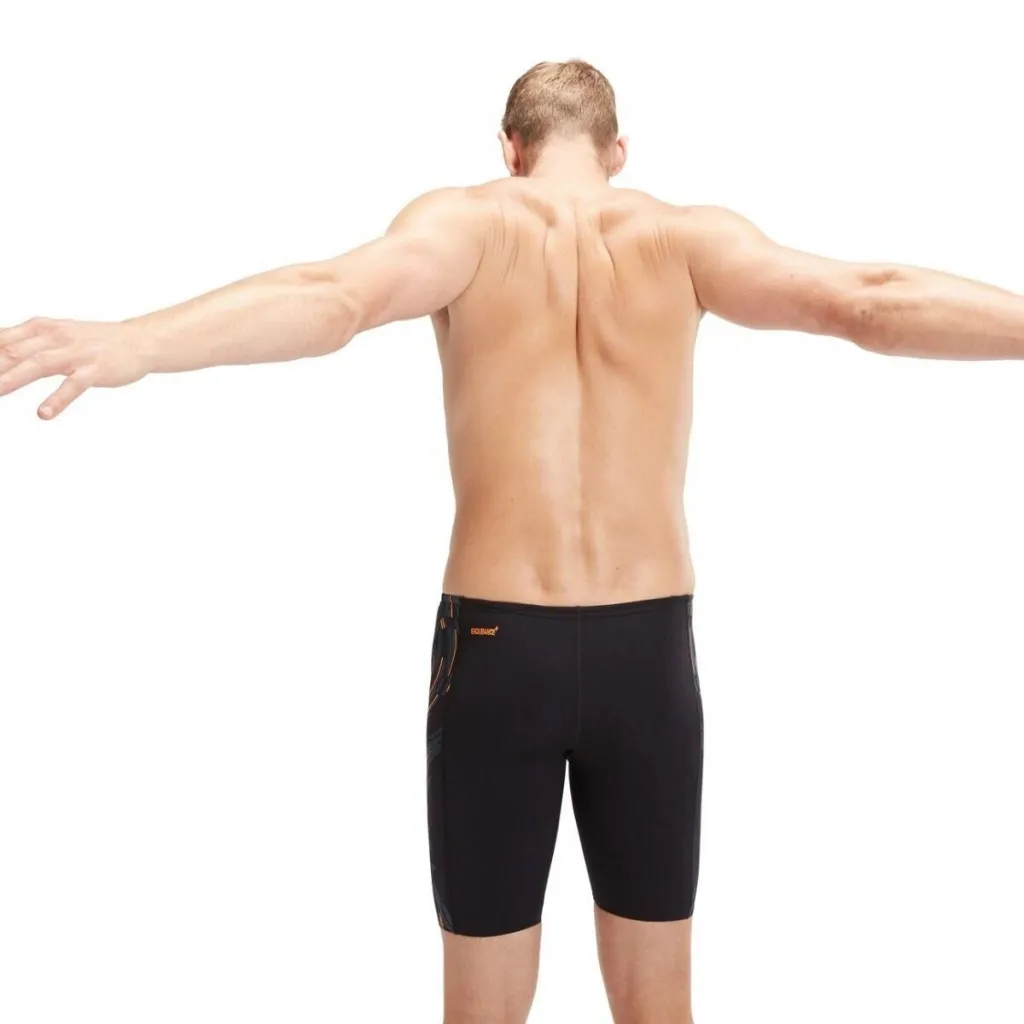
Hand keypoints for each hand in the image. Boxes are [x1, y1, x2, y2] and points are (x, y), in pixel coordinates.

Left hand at [0, 317, 146, 418]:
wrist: (138, 341)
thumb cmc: (93, 341)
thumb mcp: (55, 336)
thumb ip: (24, 344)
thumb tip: (0, 352)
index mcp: (40, 328)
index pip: (1, 340)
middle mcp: (54, 337)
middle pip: (12, 352)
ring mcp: (75, 353)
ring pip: (38, 365)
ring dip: (14, 379)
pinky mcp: (95, 370)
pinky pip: (73, 386)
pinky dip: (57, 399)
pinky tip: (43, 414)